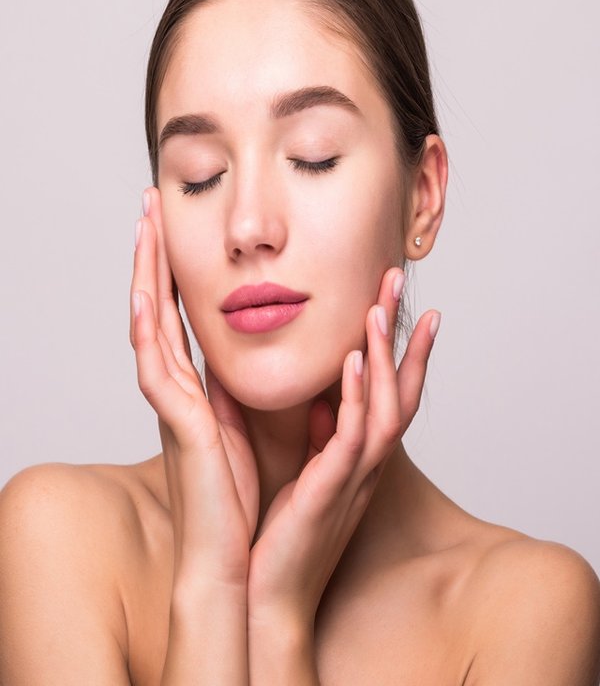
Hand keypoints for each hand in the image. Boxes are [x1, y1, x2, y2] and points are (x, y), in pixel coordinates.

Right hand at [129, 187, 258, 585]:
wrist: (234, 565)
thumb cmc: (239, 501)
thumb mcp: (241, 430)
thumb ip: (234, 392)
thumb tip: (238, 360)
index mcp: (193, 392)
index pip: (178, 317)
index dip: (172, 270)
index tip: (173, 226)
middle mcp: (176, 393)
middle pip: (157, 308)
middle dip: (152, 255)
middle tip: (148, 205)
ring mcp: (172, 409)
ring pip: (149, 327)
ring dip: (144, 275)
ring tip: (143, 226)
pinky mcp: (179, 430)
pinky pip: (157, 372)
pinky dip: (149, 333)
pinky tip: (144, 296)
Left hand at [246, 266, 439, 630]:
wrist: (262, 591)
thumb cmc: (282, 532)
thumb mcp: (305, 472)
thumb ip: (314, 434)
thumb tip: (317, 399)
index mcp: (357, 456)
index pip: (389, 392)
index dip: (400, 348)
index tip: (397, 301)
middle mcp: (366, 463)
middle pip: (401, 390)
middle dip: (403, 336)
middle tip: (400, 280)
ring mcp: (354, 477)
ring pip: (385, 408)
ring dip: (385, 356)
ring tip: (378, 309)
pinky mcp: (331, 491)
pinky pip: (352, 437)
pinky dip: (357, 397)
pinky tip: (354, 361)